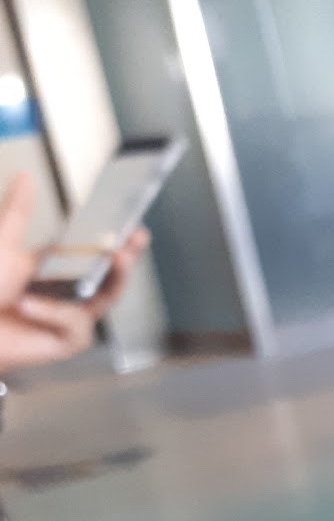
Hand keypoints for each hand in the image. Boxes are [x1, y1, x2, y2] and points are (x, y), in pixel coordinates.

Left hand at [0, 173, 150, 372]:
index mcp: (57, 268)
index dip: (119, 240)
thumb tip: (25, 178)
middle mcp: (68, 293)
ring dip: (110, 279)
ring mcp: (70, 319)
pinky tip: (28, 305)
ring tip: (111, 258)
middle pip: (110, 277)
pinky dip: (53, 312)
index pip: (95, 252)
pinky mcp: (66, 342)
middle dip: (127, 258)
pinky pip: (74, 324)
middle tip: (132, 243)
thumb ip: (18, 212)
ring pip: (104, 299)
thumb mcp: (2, 244)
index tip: (133, 226)